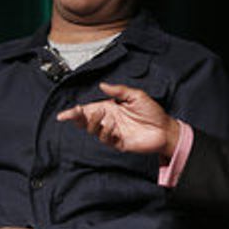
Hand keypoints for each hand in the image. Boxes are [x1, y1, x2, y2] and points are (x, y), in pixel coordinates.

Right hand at [57, 82, 179, 157]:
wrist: (165, 128)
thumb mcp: (136, 95)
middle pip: (86, 121)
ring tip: (103, 113)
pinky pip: (106, 138)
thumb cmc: (152, 112)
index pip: (88, 110)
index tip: (63, 115)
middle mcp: (108, 120)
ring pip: (93, 130)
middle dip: (77, 118)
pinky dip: (106, 130)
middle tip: (76, 113)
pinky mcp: (118, 143)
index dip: (74, 113)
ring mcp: (113, 132)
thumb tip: (102, 85)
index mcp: (110, 108)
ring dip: (94, 121)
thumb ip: (118, 91)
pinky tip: (113, 124)